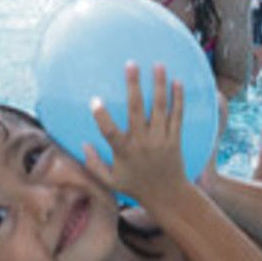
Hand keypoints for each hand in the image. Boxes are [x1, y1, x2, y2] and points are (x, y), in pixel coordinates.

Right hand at [82, 63, 190, 205]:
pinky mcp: (175, 139)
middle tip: (131, 64)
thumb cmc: (136, 187)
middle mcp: (143, 143)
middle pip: (137, 110)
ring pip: (160, 108)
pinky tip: (177, 82)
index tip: (94, 100)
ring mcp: (161, 140)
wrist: (168, 196)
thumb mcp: (110, 182)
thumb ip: (94, 164)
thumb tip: (83, 145)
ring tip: (158, 65)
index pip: (110, 132)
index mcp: (124, 152)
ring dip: (159, 85)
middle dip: (134, 85)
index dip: (101, 116)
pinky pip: (178, 116)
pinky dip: (178, 98)